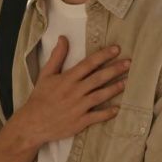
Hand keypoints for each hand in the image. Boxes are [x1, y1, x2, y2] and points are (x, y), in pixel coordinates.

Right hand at [9, 37, 129, 147]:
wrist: (33, 123)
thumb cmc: (40, 97)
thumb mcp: (46, 74)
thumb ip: (57, 56)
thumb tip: (63, 38)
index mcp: (67, 79)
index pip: (89, 64)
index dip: (103, 55)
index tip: (116, 49)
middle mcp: (75, 91)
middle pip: (98, 78)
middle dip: (115, 69)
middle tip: (129, 63)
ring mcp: (78, 107)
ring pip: (100, 95)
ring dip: (114, 88)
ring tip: (126, 82)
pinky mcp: (80, 121)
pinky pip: (97, 116)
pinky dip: (108, 113)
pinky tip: (117, 108)